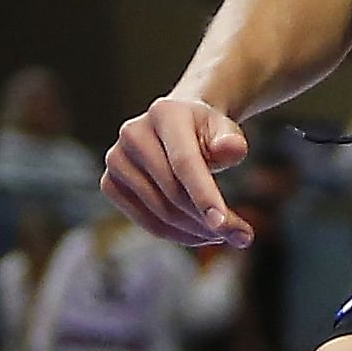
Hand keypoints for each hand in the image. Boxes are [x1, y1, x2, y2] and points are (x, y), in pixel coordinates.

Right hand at [102, 97, 253, 252]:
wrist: (176, 127)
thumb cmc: (205, 132)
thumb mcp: (225, 130)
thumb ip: (231, 141)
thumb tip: (232, 149)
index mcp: (164, 113)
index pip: (184, 162)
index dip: (204, 194)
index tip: (223, 224)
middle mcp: (133, 133)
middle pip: (173, 192)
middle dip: (209, 221)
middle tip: (241, 236)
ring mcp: (117, 159)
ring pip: (161, 213)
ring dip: (197, 232)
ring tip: (224, 233)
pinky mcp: (110, 184)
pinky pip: (147, 222)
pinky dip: (178, 235)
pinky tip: (199, 232)